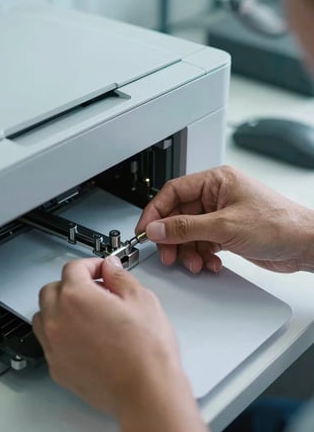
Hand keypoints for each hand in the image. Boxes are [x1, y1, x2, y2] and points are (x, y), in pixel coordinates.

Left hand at [33, 257, 206, 431]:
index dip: (91, 264)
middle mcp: (59, 320)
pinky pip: (48, 341)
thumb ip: (120, 277)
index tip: (101, 270)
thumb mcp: (141, 299)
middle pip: (52, 289)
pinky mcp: (57, 368)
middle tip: (94, 288)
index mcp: (77, 297)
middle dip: (71, 284)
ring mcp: (54, 346)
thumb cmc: (147, 351)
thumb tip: (110, 268)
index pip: (73, 268)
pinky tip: (82, 336)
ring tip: (85, 312)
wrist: (147, 392)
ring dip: (59, 307)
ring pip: (43, 315)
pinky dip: (59, 332)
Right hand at [136, 165, 313, 273]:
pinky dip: (202, 255)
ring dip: (189, 250)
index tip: (145, 230)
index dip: (155, 211)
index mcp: (215, 181)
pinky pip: (202, 243)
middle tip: (168, 253)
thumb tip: (157, 228)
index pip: (173, 192)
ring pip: (189, 233)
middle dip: (173, 237)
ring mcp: (220, 215)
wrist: (305, 245)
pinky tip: (211, 263)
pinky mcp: (225, 232)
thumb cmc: (278, 224)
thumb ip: (185, 227)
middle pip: (179, 215)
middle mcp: (216, 196)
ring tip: (195, 262)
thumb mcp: (224, 225)